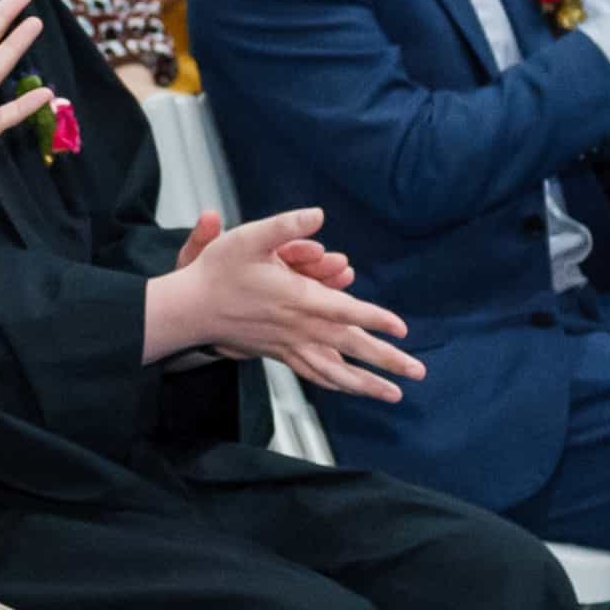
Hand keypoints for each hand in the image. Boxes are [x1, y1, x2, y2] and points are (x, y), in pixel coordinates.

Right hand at [151, 206, 423, 401]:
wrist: (190, 309)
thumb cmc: (219, 271)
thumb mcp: (249, 237)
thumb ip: (285, 226)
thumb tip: (317, 214)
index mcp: (298, 299)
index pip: (346, 311)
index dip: (376, 319)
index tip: (402, 329)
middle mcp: (299, 327)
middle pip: (351, 348)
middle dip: (387, 361)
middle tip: (418, 373)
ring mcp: (289, 345)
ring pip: (336, 371)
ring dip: (367, 385)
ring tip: (393, 395)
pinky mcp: (279, 354)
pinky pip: (314, 373)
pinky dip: (337, 384)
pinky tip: (351, 389)